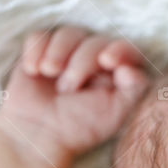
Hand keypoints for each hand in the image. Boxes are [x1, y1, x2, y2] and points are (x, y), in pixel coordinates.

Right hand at [0, 26, 149, 162]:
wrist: (38, 135)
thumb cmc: (79, 128)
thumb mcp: (114, 114)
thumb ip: (133, 91)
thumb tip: (131, 69)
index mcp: (116, 76)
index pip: (127, 52)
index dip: (120, 50)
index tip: (107, 61)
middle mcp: (94, 62)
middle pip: (95, 41)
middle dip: (82, 62)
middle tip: (68, 89)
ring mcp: (68, 56)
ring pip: (69, 33)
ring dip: (58, 52)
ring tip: (49, 73)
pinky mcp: (41, 53)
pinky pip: (41, 36)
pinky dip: (37, 49)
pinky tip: (34, 70)